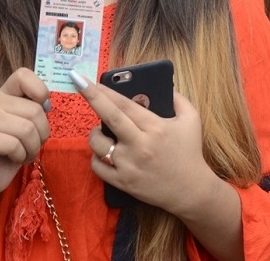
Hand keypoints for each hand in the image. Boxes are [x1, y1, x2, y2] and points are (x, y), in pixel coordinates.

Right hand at [0, 68, 50, 198]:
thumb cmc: (12, 149)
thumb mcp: (27, 124)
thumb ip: (35, 109)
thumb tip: (46, 104)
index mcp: (5, 94)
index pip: (23, 75)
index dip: (40, 90)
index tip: (43, 110)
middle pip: (34, 110)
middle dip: (42, 133)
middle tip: (33, 145)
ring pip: (27, 129)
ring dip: (33, 148)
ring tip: (25, 153)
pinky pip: (14, 145)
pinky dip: (21, 155)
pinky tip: (14, 158)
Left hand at [76, 78, 221, 217]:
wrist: (191, 190)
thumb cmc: (190, 152)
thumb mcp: (192, 120)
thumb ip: (178, 99)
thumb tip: (163, 86)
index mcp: (155, 127)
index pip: (125, 104)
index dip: (104, 90)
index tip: (87, 79)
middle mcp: (139, 145)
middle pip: (109, 118)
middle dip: (92, 97)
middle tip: (77, 82)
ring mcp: (128, 165)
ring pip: (98, 144)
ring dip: (94, 133)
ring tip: (102, 131)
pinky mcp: (122, 182)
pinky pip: (97, 167)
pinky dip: (96, 157)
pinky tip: (103, 152)